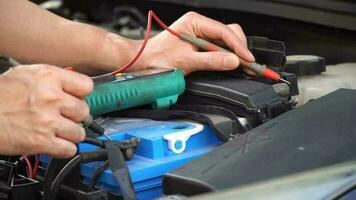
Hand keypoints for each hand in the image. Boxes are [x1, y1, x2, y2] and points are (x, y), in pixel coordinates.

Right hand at [0, 64, 92, 157]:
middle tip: (64, 116)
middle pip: (84, 110)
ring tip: (59, 131)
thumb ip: (52, 78)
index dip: (82, 94)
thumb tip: (72, 85)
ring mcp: (48, 121)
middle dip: (75, 115)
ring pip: (80, 132)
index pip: (86, 86)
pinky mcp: (42, 142)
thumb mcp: (25, 73)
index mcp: (48, 78)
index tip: (77, 98)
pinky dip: (64, 149)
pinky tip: (55, 143)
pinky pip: (70, 149)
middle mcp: (51, 98)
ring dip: (71, 134)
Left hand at [138, 11, 254, 73]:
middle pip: (228, 32)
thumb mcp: (186, 61)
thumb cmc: (158, 57)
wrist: (145, 61)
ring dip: (234, 52)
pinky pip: (219, 46)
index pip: (223, 31)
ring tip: (242, 66)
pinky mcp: (201, 42)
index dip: (238, 46)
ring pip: (226, 39)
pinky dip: (227, 55)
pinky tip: (230, 63)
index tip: (248, 59)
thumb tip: (233, 61)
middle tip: (248, 65)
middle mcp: (199, 25)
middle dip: (239, 48)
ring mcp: (201, 33)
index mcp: (195, 21)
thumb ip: (211, 61)